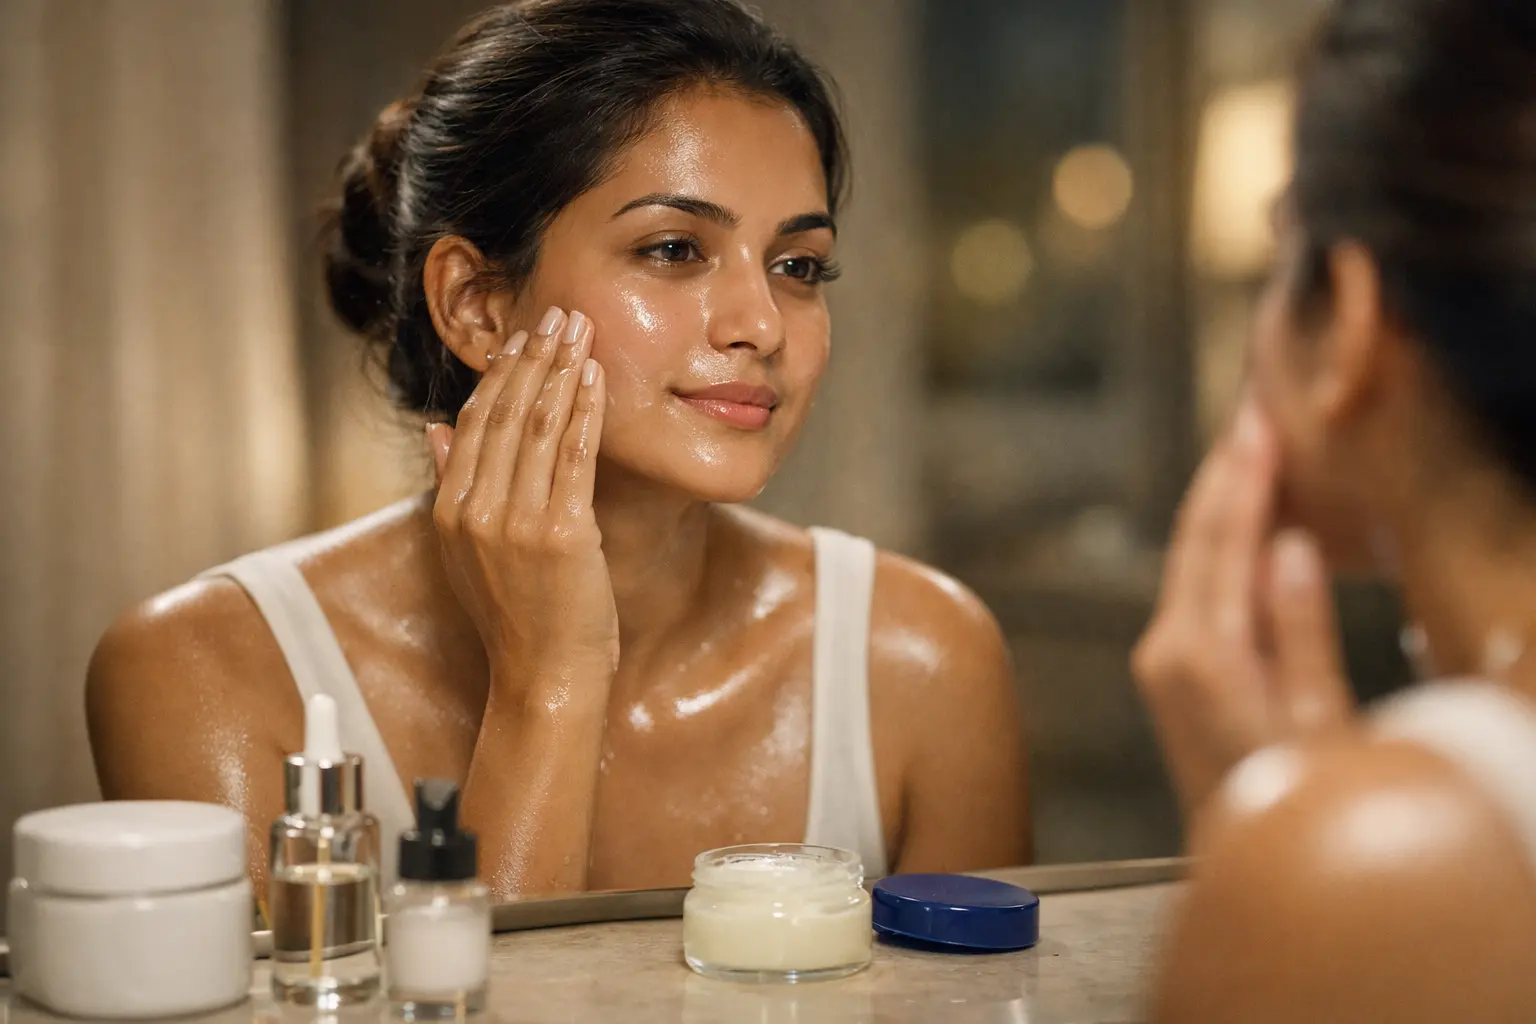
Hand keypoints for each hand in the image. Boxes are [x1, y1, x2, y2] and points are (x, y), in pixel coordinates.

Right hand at [428, 306, 618, 690]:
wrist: (545, 677)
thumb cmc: (519, 619)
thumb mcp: (467, 553)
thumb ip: (452, 486)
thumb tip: (435, 429)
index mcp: (450, 511)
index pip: (473, 423)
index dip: (499, 374)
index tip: (523, 338)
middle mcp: (476, 511)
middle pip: (504, 414)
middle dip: (535, 357)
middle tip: (559, 314)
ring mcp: (516, 522)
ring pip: (538, 425)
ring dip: (562, 369)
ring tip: (581, 330)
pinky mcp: (562, 534)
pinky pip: (574, 455)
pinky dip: (585, 409)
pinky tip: (597, 377)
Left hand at [1132, 398, 1352, 817]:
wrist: (1244, 861)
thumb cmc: (1295, 798)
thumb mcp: (1316, 718)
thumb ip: (1298, 629)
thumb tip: (1288, 544)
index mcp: (1201, 653)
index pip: (1222, 540)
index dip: (1243, 475)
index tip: (1258, 418)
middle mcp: (1165, 647)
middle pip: (1195, 539)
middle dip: (1225, 473)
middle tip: (1251, 411)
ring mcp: (1160, 658)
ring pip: (1189, 558)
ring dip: (1218, 502)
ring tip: (1248, 445)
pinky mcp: (1167, 669)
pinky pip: (1192, 586)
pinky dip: (1215, 544)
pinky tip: (1240, 518)